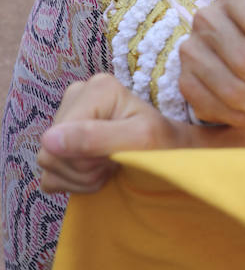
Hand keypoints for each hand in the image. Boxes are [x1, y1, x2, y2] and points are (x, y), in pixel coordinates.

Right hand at [38, 74, 182, 194]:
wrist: (172, 153)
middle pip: (50, 152)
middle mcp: (77, 95)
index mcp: (96, 88)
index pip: (58, 139)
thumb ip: (95, 138)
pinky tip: (98, 171)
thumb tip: (48, 140)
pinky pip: (49, 173)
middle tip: (115, 164)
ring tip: (110, 166)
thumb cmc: (163, 143)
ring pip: (48, 164)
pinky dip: (74, 182)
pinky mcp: (61, 139)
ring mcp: (66, 116)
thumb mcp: (138, 139)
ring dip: (82, 177)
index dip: (84, 159)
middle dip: (84, 169)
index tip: (115, 157)